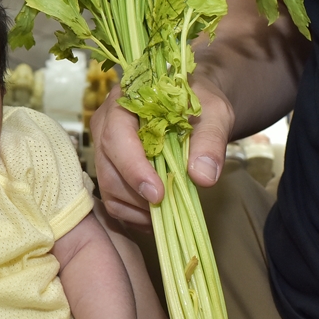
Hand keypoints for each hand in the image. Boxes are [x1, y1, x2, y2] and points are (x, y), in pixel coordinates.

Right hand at [90, 76, 235, 227]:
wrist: (193, 108)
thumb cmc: (199, 104)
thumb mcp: (214, 113)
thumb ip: (211, 140)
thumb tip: (203, 176)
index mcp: (125, 103)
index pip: (116, 137)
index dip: (134, 168)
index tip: (158, 194)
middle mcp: (105, 126)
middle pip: (108, 168)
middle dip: (138, 194)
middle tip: (169, 207)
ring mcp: (104, 151)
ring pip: (109, 189)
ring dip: (138, 208)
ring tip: (170, 209)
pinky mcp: (110, 172)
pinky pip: (114, 202)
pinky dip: (136, 215)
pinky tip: (160, 214)